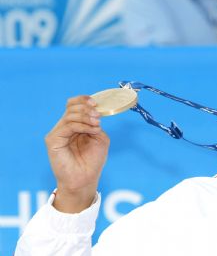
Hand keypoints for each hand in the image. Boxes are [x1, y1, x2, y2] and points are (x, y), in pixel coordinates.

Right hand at [45, 96, 109, 212]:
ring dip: (86, 117)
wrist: (85, 179)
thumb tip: (95, 113)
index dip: (83, 100)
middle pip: (71, 107)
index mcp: (74, 125)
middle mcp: (64, 127)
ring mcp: (57, 133)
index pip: (73, 104)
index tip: (96, 103)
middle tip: (98, 116)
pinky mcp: (53, 140)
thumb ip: (96, 124)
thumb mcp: (100, 138)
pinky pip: (67, 126)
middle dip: (86, 108)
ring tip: (97, 125)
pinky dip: (82, 126)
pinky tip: (92, 130)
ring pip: (69, 115)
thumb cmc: (92, 161)